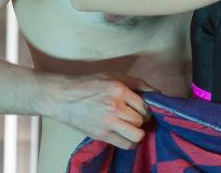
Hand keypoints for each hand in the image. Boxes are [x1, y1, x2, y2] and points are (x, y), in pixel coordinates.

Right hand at [44, 72, 159, 149]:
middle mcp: (115, 107)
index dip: (148, 108)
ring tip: (132, 126)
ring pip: (137, 135)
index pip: (145, 105)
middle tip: (137, 117)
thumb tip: (156, 92)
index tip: (144, 109)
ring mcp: (108, 123)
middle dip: (143, 119)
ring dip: (138, 132)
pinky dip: (129, 142)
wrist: (63, 98)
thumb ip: (136, 83)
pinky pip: (125, 145)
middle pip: (142, 120)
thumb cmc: (89, 84)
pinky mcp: (101, 135)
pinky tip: (126, 134)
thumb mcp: (113, 76)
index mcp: (119, 90)